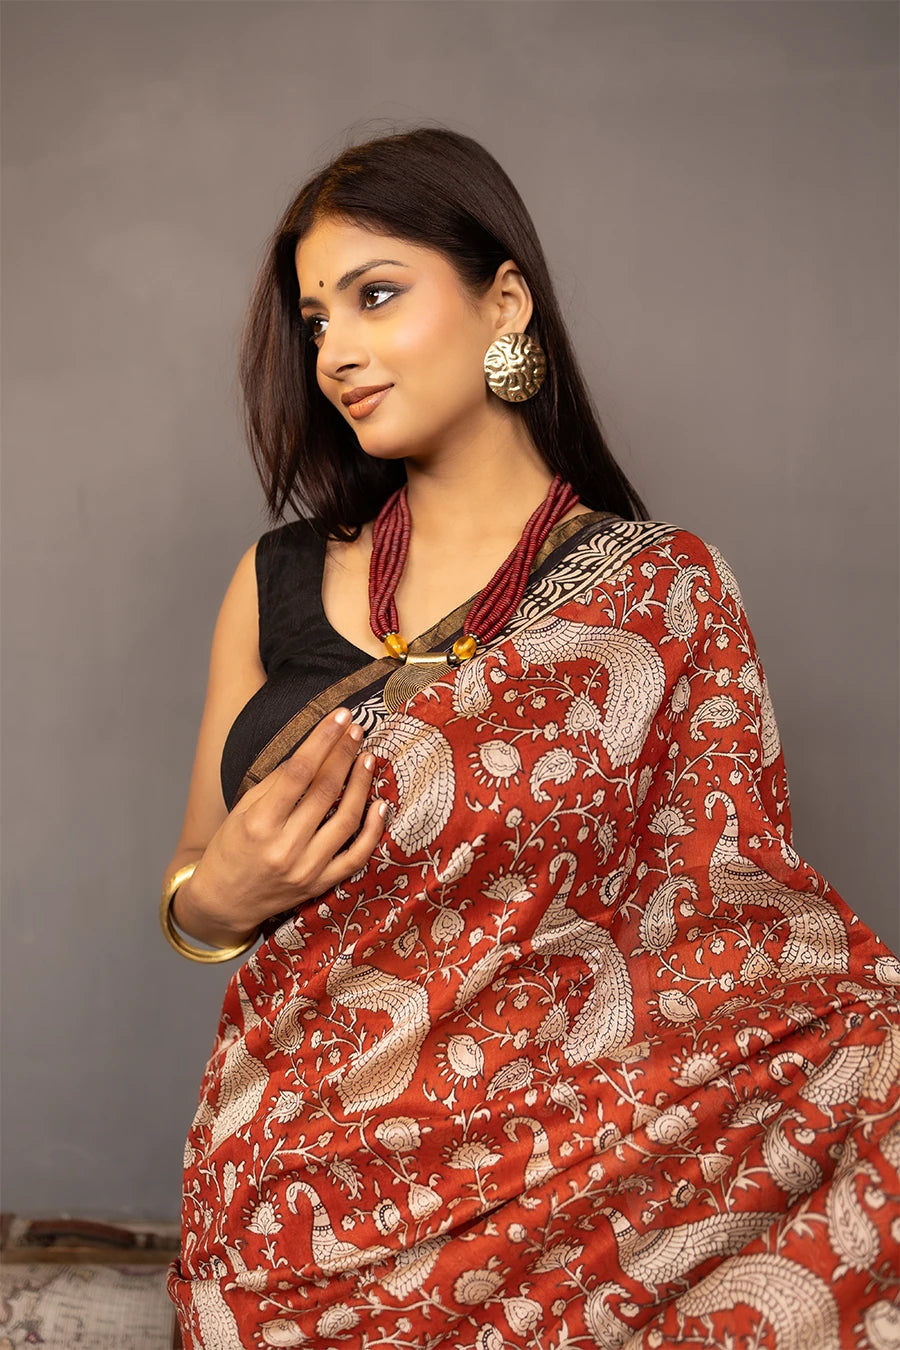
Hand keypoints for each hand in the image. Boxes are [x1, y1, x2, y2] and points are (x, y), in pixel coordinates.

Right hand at [177, 708, 385, 943]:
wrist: (223, 902)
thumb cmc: (230, 849)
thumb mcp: (242, 811)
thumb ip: (276, 783)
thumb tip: (313, 752)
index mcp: (259, 823)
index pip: (299, 772)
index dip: (323, 740)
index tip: (341, 717)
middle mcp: (285, 847)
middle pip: (325, 791)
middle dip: (345, 754)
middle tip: (357, 730)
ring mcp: (306, 869)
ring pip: (346, 820)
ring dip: (361, 784)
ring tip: (367, 758)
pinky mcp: (320, 885)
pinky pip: (356, 856)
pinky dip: (373, 830)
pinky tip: (381, 804)